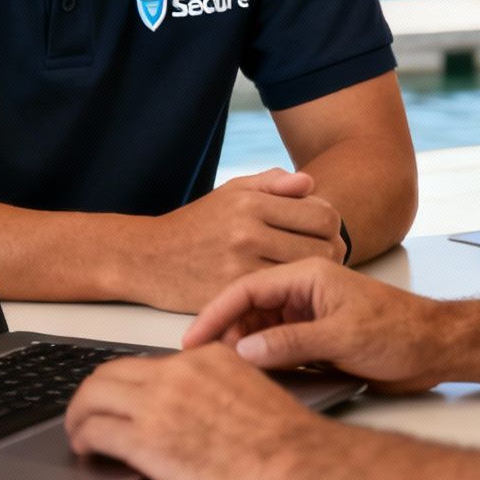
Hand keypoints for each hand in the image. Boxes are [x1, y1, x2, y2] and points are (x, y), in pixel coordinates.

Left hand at [64, 345, 330, 479]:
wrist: (291, 460)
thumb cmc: (282, 438)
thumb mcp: (249, 389)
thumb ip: (213, 386)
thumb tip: (190, 404)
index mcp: (204, 357)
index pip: (146, 362)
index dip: (126, 384)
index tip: (120, 398)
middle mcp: (176, 372)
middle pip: (110, 372)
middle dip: (92, 393)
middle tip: (87, 412)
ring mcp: (157, 404)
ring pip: (92, 397)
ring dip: (79, 415)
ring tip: (79, 432)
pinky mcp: (145, 440)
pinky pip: (95, 430)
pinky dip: (83, 438)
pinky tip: (86, 449)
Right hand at [139, 169, 345, 311]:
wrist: (147, 258)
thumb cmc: (196, 224)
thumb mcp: (231, 191)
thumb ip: (272, 183)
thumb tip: (310, 183)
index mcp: (251, 203)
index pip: (322, 214)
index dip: (331, 225)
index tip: (322, 233)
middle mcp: (247, 232)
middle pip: (323, 246)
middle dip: (330, 252)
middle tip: (320, 257)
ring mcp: (239, 266)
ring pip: (306, 274)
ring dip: (313, 276)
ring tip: (304, 273)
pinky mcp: (230, 294)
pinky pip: (279, 296)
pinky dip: (287, 294)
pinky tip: (283, 289)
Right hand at [184, 259, 449, 393]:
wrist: (435, 348)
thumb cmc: (400, 330)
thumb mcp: (342, 338)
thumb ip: (291, 343)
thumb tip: (247, 350)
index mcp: (307, 277)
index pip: (247, 287)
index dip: (215, 313)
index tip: (192, 338)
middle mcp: (304, 293)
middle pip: (249, 309)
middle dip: (225, 334)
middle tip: (203, 363)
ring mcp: (309, 316)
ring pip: (261, 330)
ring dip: (243, 349)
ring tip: (222, 373)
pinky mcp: (316, 338)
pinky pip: (278, 346)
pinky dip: (263, 360)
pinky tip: (252, 377)